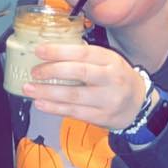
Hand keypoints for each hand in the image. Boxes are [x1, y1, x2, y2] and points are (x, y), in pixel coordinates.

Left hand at [21, 43, 147, 130]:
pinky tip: (40, 104)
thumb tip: (49, 51)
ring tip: (29, 89)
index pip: (84, 52)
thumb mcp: (108, 62)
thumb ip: (85, 57)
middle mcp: (111, 78)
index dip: (60, 51)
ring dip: (48, 92)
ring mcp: (108, 99)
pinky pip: (75, 112)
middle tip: (34, 71)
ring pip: (74, 95)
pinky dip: (54, 108)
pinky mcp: (102, 117)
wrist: (138, 105)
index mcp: (111, 60)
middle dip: (52, 71)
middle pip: (79, 72)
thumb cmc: (115, 78)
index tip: (39, 50)